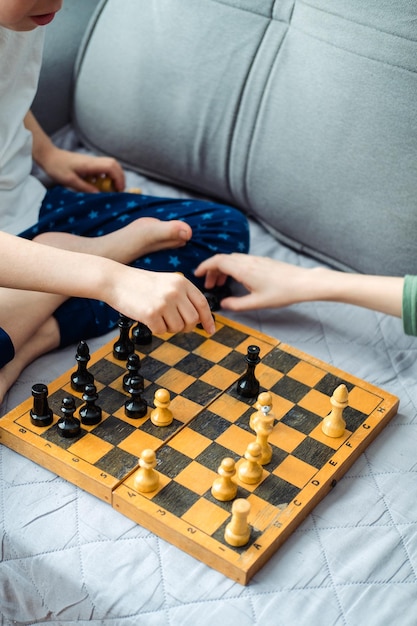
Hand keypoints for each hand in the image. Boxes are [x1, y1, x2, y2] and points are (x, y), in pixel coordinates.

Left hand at [40, 146, 125, 192]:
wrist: (49, 156)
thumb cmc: (57, 167)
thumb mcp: (69, 181)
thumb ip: (85, 188)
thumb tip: (99, 194)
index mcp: (90, 164)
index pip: (111, 167)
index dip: (119, 178)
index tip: (119, 190)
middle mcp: (94, 161)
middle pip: (115, 165)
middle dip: (120, 178)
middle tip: (118, 190)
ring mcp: (92, 161)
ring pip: (110, 166)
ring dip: (114, 177)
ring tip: (110, 189)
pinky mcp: (89, 164)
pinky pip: (103, 168)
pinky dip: (106, 176)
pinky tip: (100, 185)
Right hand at [107, 267, 215, 334]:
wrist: (116, 280)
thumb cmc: (140, 284)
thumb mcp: (167, 283)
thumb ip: (183, 296)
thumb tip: (198, 319)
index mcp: (182, 282)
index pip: (203, 304)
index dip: (208, 320)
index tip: (211, 331)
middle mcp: (176, 291)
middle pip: (193, 320)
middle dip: (186, 327)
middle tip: (175, 325)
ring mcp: (164, 302)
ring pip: (178, 328)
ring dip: (169, 328)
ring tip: (158, 317)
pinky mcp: (151, 313)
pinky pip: (161, 331)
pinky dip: (155, 329)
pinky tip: (148, 318)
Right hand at [195, 253, 310, 310]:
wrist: (302, 283)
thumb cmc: (281, 292)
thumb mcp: (256, 303)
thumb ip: (237, 305)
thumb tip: (224, 305)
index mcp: (243, 269)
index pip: (217, 262)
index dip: (204, 267)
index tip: (197, 274)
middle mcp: (247, 261)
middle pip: (222, 259)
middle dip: (212, 270)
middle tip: (208, 284)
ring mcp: (255, 259)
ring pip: (232, 260)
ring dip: (222, 269)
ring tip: (220, 283)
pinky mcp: (262, 261)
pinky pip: (241, 261)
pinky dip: (232, 268)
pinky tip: (236, 280)